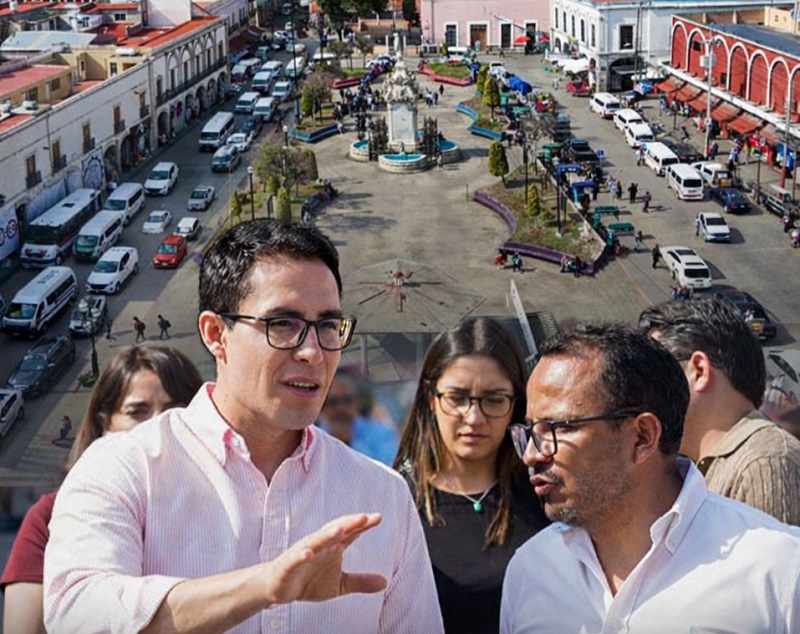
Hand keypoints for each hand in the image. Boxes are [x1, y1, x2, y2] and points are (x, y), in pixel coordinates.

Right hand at [261, 513, 386, 605]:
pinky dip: (301, 555)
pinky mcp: (288, 564)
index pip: (350, 532)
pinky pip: (295, 559)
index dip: (363, 525)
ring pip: (316, 541)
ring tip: (340, 529)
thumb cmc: (309, 580)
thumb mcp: (339, 584)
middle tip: (364, 517)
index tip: (378, 517)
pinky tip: (309, 554)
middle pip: (335, 530)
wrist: (278, 588)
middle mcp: (319, 544)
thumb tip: (386, 582)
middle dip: (349, 523)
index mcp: (332, 546)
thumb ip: (360, 581)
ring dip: (327, 534)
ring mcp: (303, 552)